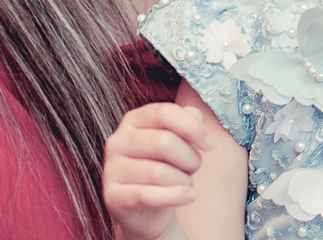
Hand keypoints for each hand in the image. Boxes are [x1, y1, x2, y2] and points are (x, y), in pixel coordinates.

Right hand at [104, 102, 213, 239]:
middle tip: (195, 168)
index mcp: (133, 120)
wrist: (148, 210)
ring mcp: (111, 169)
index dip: (192, 127)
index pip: (164, 113)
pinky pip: (147, 195)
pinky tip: (190, 197)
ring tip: (186, 185)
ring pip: (158, 172)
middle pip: (164, 142)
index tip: (210, 145)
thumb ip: (188, 121)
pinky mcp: (112, 196)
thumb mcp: (179, 141)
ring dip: (183, 181)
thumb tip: (195, 117)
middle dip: (189, 158)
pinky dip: (175, 197)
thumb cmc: (167, 168)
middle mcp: (117, 141)